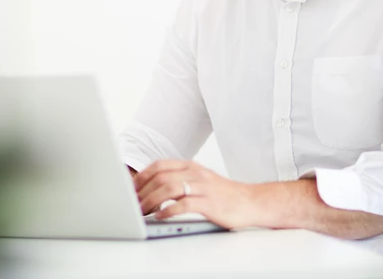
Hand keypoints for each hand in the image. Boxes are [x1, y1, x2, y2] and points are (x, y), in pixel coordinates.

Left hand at [133, 160, 261, 228]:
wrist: (250, 201)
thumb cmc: (223, 193)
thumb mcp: (200, 180)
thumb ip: (180, 179)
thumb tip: (154, 187)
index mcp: (191, 166)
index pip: (159, 165)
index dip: (142, 176)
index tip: (131, 188)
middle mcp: (195, 173)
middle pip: (161, 176)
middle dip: (143, 191)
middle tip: (133, 203)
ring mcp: (203, 187)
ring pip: (169, 188)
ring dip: (152, 200)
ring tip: (143, 211)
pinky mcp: (209, 203)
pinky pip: (184, 204)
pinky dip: (168, 211)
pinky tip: (160, 217)